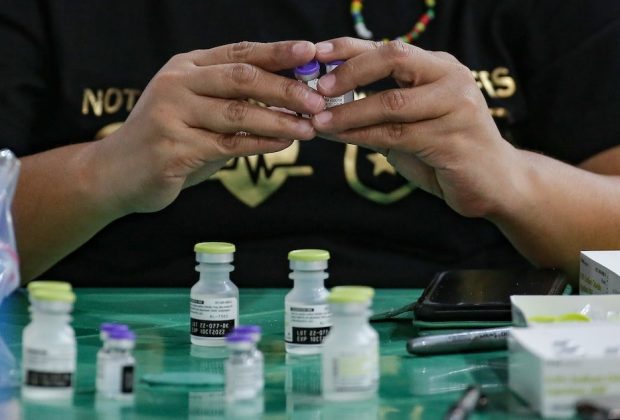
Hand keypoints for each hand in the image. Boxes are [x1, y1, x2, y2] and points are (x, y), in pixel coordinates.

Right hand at [92, 41, 324, 214]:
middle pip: (241, 78)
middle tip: (317, 100)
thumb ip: (234, 102)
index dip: (276, 52)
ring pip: (238, 113)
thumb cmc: (168, 140)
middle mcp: (177, 83)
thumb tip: (292, 99)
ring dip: (279, 120)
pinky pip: (228, 144)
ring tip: (309, 128)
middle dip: (285, 88)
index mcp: (185, 67)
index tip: (310, 51)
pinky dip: (260, 143)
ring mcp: (171, 114)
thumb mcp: (198, 110)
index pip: (238, 53)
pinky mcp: (172, 147)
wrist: (115, 173)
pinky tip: (283, 143)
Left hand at [312, 38, 518, 217]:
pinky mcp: (452, 139)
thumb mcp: (411, 122)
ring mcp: (456, 107)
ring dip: (349, 112)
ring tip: (318, 121)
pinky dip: (362, 136)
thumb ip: (379, 110)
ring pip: (391, 102)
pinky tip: (340, 137)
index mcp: (440, 67)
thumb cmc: (446, 150)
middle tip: (317, 88)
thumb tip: (327, 104)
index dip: (351, 48)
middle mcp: (451, 79)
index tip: (317, 53)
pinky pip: (396, 135)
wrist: (494, 183)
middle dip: (350, 72)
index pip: (391, 47)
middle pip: (394, 59)